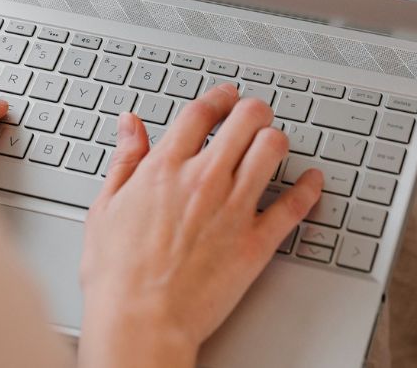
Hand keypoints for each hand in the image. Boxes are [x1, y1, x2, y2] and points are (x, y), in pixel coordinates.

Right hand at [79, 87, 320, 365]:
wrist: (141, 321)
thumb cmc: (118, 274)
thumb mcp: (105, 206)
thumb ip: (124, 160)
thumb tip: (129, 125)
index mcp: (165, 168)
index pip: (201, 113)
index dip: (218, 96)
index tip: (225, 95)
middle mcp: (204, 181)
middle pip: (245, 121)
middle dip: (254, 110)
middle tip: (254, 113)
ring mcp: (234, 210)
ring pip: (272, 151)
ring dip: (276, 139)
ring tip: (272, 141)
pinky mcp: (256, 244)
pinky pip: (294, 206)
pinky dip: (309, 189)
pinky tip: (312, 181)